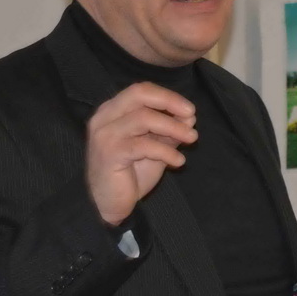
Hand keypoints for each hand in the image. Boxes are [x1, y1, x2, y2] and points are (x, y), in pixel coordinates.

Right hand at [85, 82, 196, 225]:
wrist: (109, 204)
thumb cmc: (130, 174)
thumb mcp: (154, 147)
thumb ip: (168, 131)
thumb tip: (189, 117)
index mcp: (112, 111)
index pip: (141, 91)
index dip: (167, 96)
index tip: (189, 110)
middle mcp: (104, 118)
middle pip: (139, 94)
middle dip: (169, 102)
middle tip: (192, 115)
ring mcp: (105, 135)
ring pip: (143, 118)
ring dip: (173, 127)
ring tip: (192, 138)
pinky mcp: (110, 154)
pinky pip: (144, 146)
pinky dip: (166, 151)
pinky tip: (178, 161)